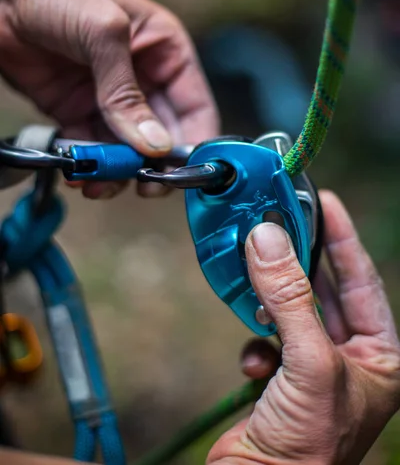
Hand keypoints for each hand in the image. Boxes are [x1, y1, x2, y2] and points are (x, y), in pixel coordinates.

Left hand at [0, 0, 218, 197]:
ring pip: (126, 148)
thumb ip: (127, 92)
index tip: (188, 172)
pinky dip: (88, 164)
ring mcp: (108, 98)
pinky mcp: (75, 111)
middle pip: (163, 135)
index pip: (194, 105)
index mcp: (164, 51)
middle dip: (155, 163)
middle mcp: (142, 78)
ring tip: (102, 182)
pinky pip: (91, 147)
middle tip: (146, 187)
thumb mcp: (104, 33)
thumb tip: (153, 145)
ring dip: (118, 170)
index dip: (196, 141)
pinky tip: (81, 173)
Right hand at [209, 190, 399, 464]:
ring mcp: (313, 367)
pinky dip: (255, 340)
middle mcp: (349, 358)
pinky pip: (266, 336)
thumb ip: (289, 298)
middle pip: (323, 289)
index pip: (362, 280)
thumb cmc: (309, 449)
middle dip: (300, 258)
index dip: (343, 237)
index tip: (323, 200)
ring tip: (255, 275)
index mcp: (379, 356)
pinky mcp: (280, 375)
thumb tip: (268, 239)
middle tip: (280, 219)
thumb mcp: (310, 364)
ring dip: (270, 296)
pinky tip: (253, 361)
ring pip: (290, 308)